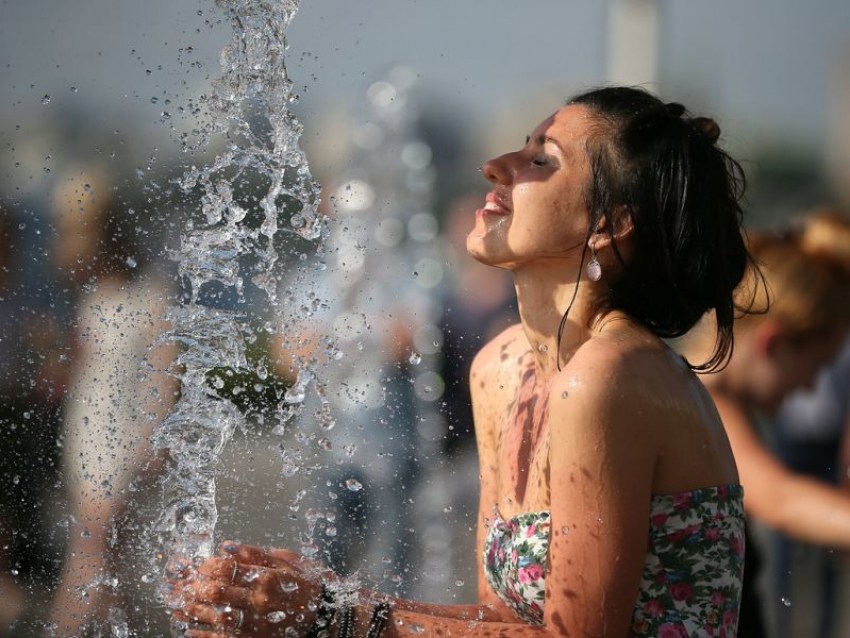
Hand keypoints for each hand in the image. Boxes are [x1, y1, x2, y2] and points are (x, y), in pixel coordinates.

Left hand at [167, 542, 331, 636]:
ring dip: (191, 611)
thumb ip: (257, 554)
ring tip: (173, 605)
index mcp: (266, 577)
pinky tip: (188, 630)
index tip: (192, 565)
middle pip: (216, 593)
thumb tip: (227, 547)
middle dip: (191, 587)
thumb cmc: (307, 586)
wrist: (326, 619)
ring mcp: (255, 624)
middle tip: (174, 585)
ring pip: (215, 617)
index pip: (226, 569)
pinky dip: (203, 635)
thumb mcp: (288, 561)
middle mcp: (258, 601)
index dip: (204, 566)